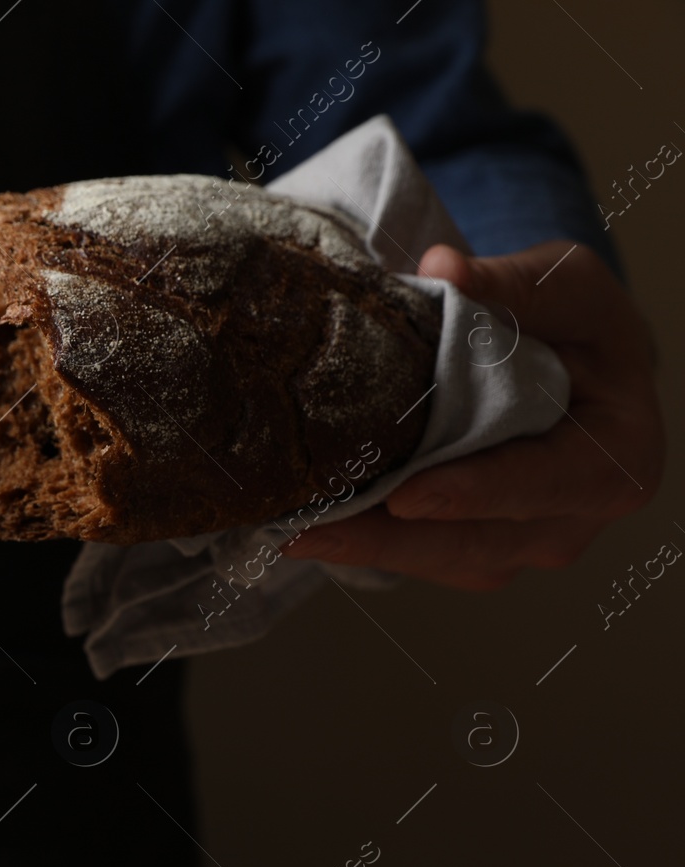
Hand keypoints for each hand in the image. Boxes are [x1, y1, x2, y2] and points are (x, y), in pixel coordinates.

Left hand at [284, 240, 664, 588]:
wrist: (573, 362)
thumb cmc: (576, 325)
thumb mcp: (567, 287)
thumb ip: (514, 283)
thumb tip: (446, 268)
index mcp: (615, 458)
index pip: (546, 483)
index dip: (476, 493)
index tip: (409, 495)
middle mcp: (571, 519)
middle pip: (477, 542)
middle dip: (390, 539)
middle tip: (311, 528)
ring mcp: (520, 543)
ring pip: (438, 559)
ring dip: (363, 548)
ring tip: (290, 530)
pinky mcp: (474, 550)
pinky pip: (417, 556)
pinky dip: (363, 543)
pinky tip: (303, 525)